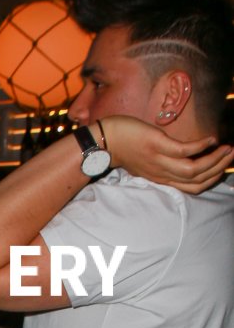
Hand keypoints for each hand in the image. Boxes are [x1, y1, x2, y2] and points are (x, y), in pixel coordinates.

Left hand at [103, 116, 232, 193]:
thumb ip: (166, 164)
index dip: (211, 179)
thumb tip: (185, 158)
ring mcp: (159, 161)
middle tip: (232, 155)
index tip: (224, 168)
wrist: (106, 141)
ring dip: (214, 160)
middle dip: (218, 168)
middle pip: (197, 179)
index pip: (192, 188)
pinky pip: (183, 151)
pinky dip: (200, 147)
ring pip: (193, 169)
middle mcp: (162, 173)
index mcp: (162, 179)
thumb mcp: (149, 162)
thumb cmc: (128, 148)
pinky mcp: (157, 146)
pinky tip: (211, 140)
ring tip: (227, 149)